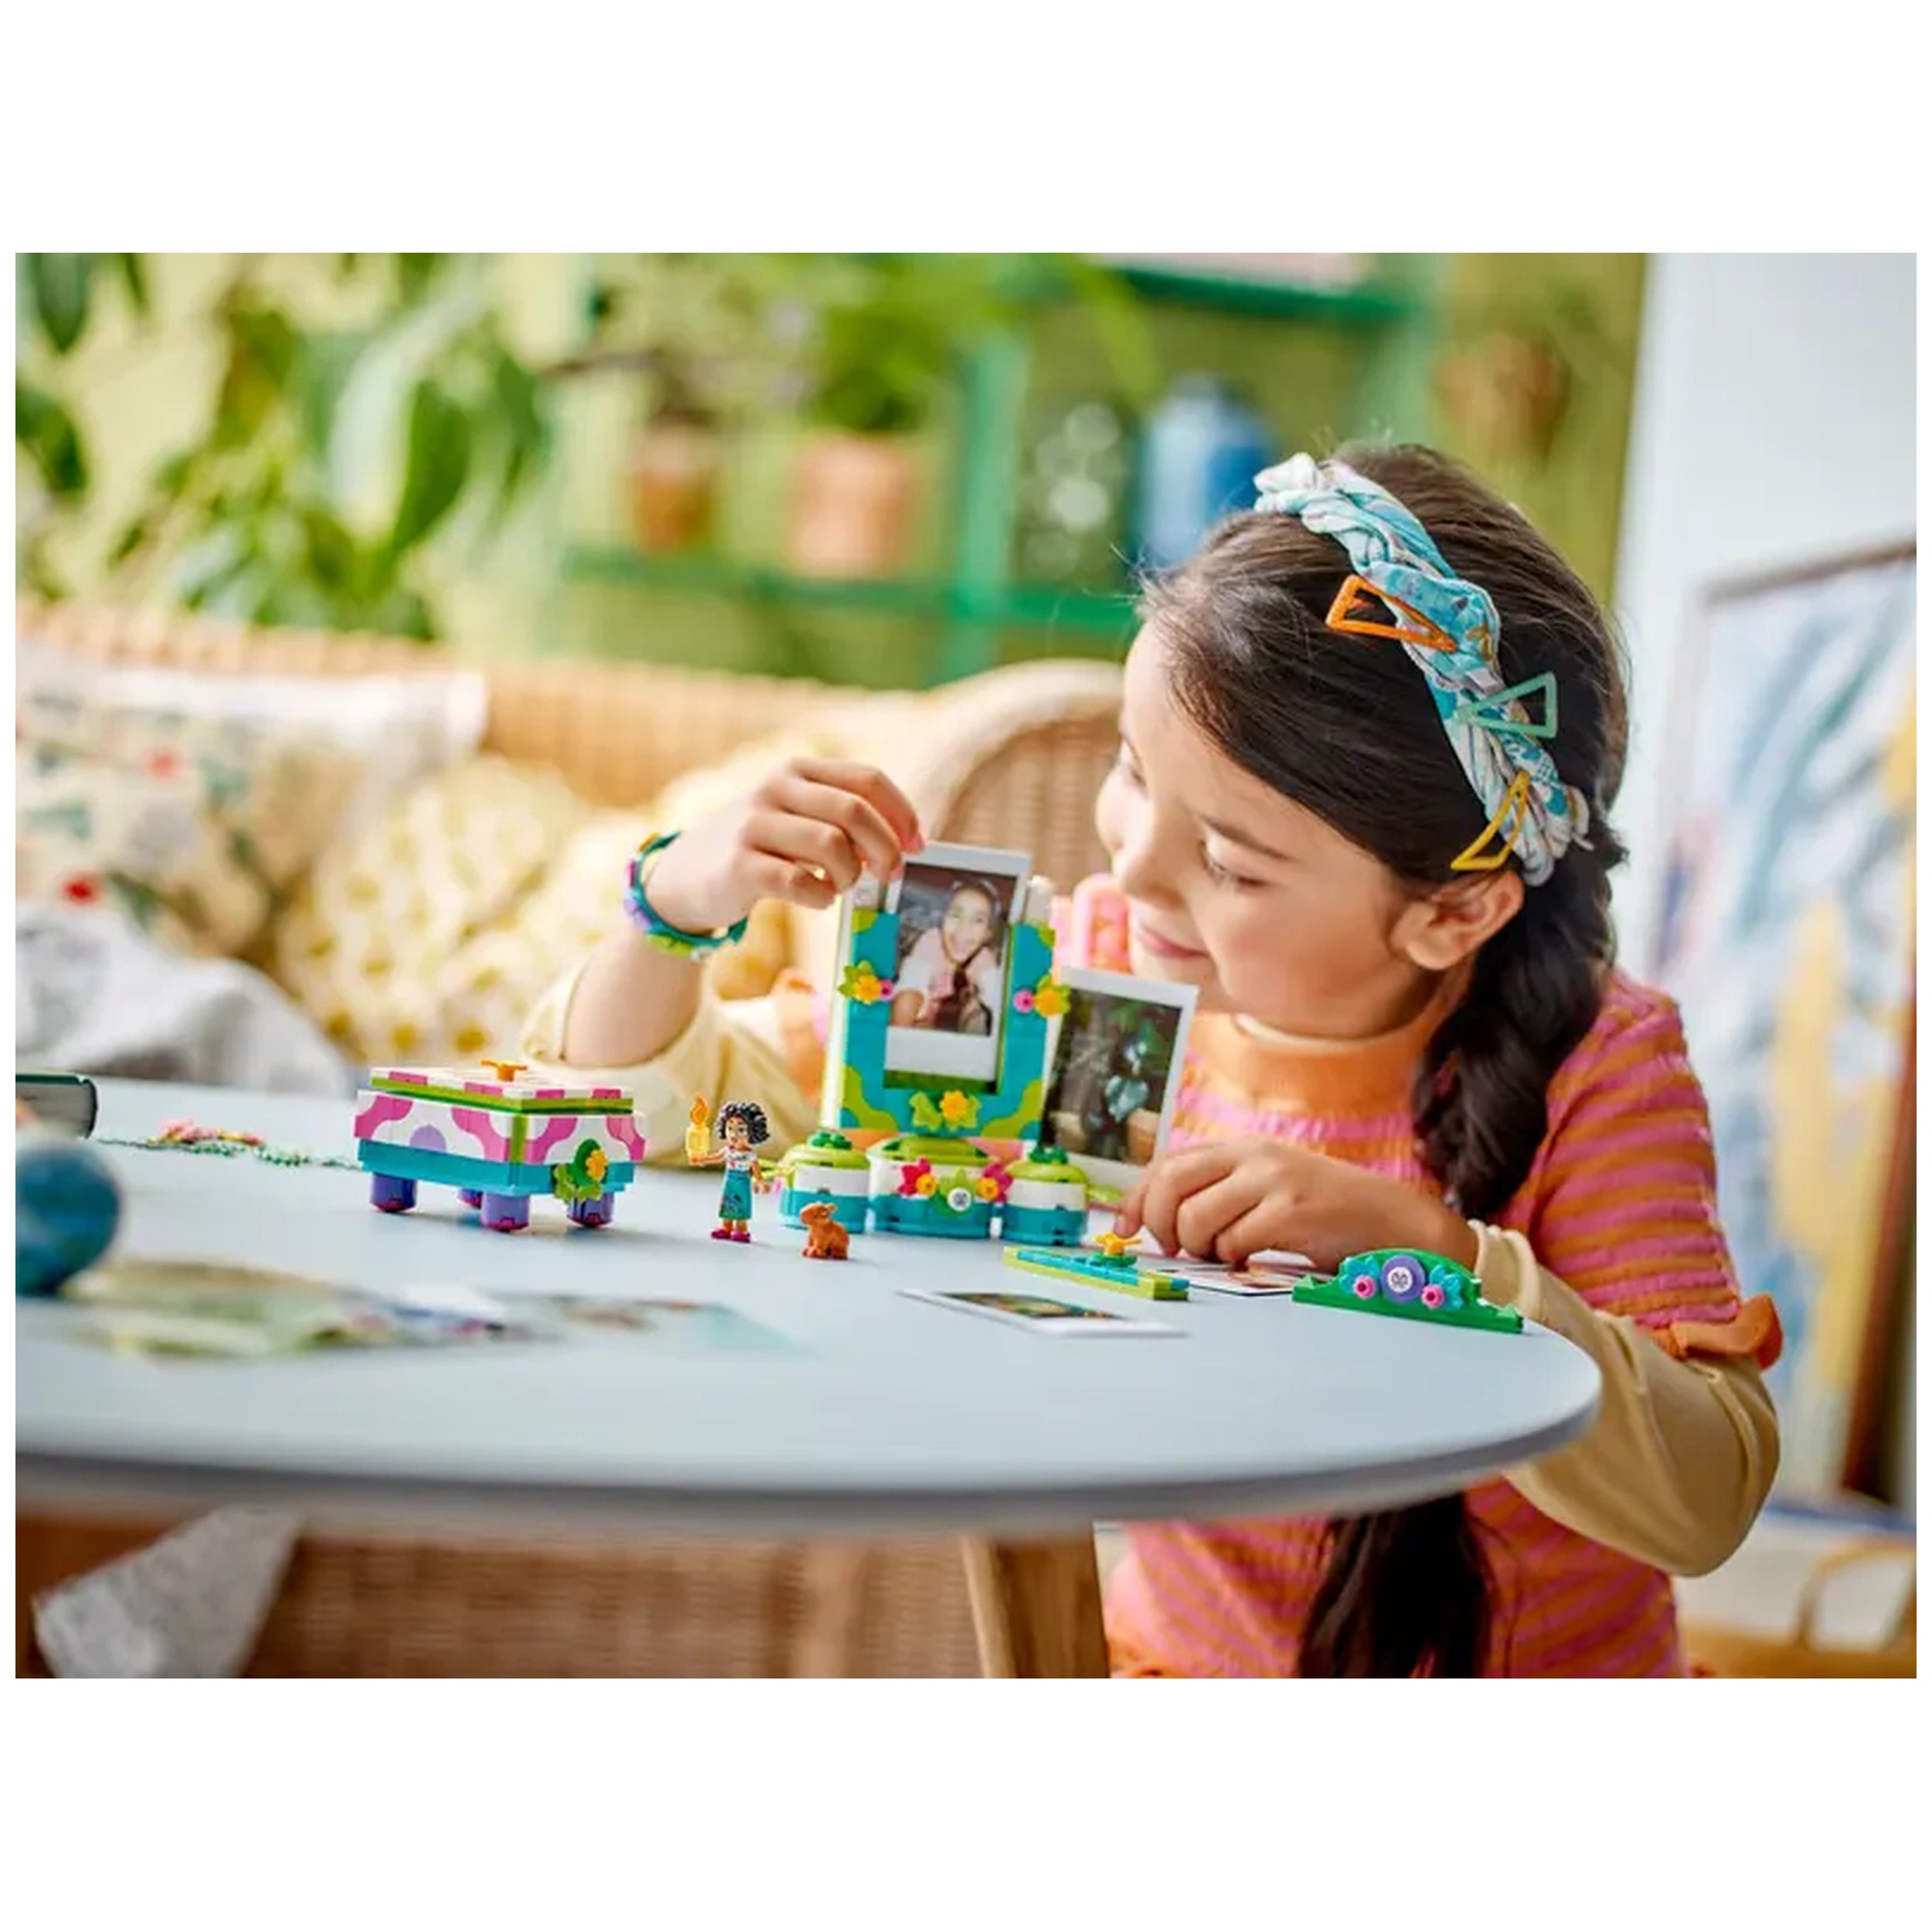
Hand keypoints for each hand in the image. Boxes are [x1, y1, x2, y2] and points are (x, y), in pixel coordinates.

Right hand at [646, 758, 923, 934]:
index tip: (917, 844)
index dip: (901, 813)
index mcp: (796, 769)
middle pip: (854, 810)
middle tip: (890, 873)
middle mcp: (774, 788)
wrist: (686, 876)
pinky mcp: (739, 866)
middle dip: (885, 847)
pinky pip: (801, 883)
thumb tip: (904, 842)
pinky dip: (822, 897)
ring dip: (851, 874)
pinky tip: (818, 898)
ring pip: (832, 845)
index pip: (867, 778)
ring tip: (842, 884)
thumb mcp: (796, 816)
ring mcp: (753, 825)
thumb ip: (842, 819)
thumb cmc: (759, 847)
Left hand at [1116, 1137, 1475, 1272]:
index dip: (1136, 1197)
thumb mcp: (1268, 1187)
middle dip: (1160, 1224)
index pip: (1167, 1163)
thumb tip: (1160, 1222)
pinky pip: (1234, 1242)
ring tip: (1229, 1254)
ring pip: (1197, 1219)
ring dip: (1202, 1248)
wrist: (1392, 1221)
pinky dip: (1235, 1258)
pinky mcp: (1292, 1211)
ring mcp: (1273, 1181)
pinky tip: (1255, 1258)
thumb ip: (1222, 1193)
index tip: (1125, 1228)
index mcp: (1242, 1148)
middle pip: (1171, 1184)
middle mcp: (1253, 1156)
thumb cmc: (1325, 1214)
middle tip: (1178, 1248)